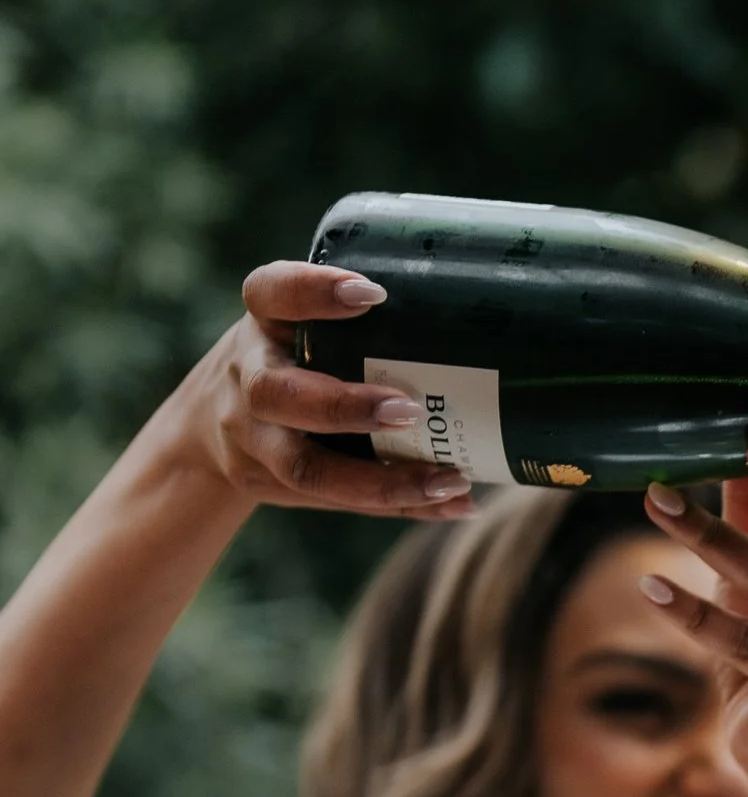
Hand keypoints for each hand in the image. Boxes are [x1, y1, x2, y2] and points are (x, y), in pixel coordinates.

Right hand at [163, 263, 475, 520]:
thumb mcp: (305, 330)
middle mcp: (247, 378)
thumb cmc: (293, 362)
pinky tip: (452, 504)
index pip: (270, 293)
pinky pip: (335, 502)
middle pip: (277, 394)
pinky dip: (397, 506)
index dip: (312, 291)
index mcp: (263, 323)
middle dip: (342, 406)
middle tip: (408, 407)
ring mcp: (252, 438)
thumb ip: (364, 330)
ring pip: (304, 467)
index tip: (371, 292)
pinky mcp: (269, 482)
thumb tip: (493, 332)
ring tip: (447, 480)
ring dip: (378, 480)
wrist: (205, 430)